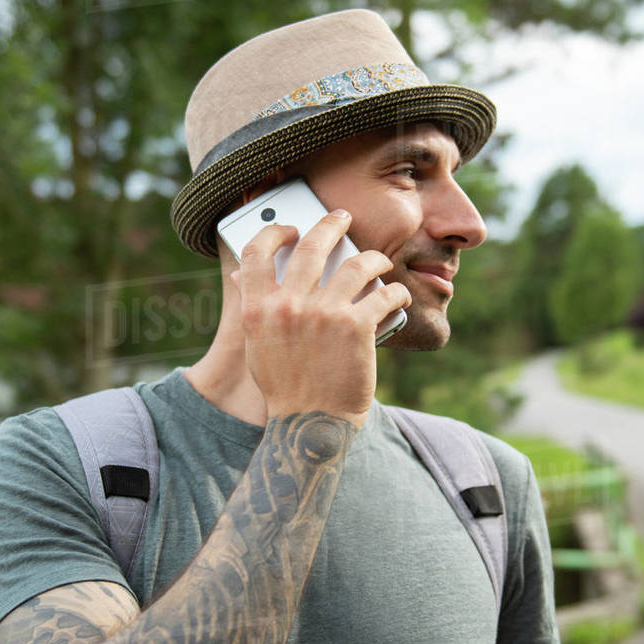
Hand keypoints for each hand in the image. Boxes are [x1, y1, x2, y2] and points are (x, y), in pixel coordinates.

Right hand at [230, 209, 410, 429]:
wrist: (310, 425)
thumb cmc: (285, 387)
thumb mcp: (258, 347)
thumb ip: (255, 309)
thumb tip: (244, 277)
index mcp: (258, 308)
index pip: (257, 252)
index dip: (275, 232)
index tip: (292, 228)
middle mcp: (288, 305)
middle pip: (312, 245)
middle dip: (331, 224)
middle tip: (342, 218)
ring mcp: (324, 314)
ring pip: (357, 264)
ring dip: (373, 258)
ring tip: (379, 260)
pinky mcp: (356, 327)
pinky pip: (384, 295)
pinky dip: (395, 292)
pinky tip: (398, 296)